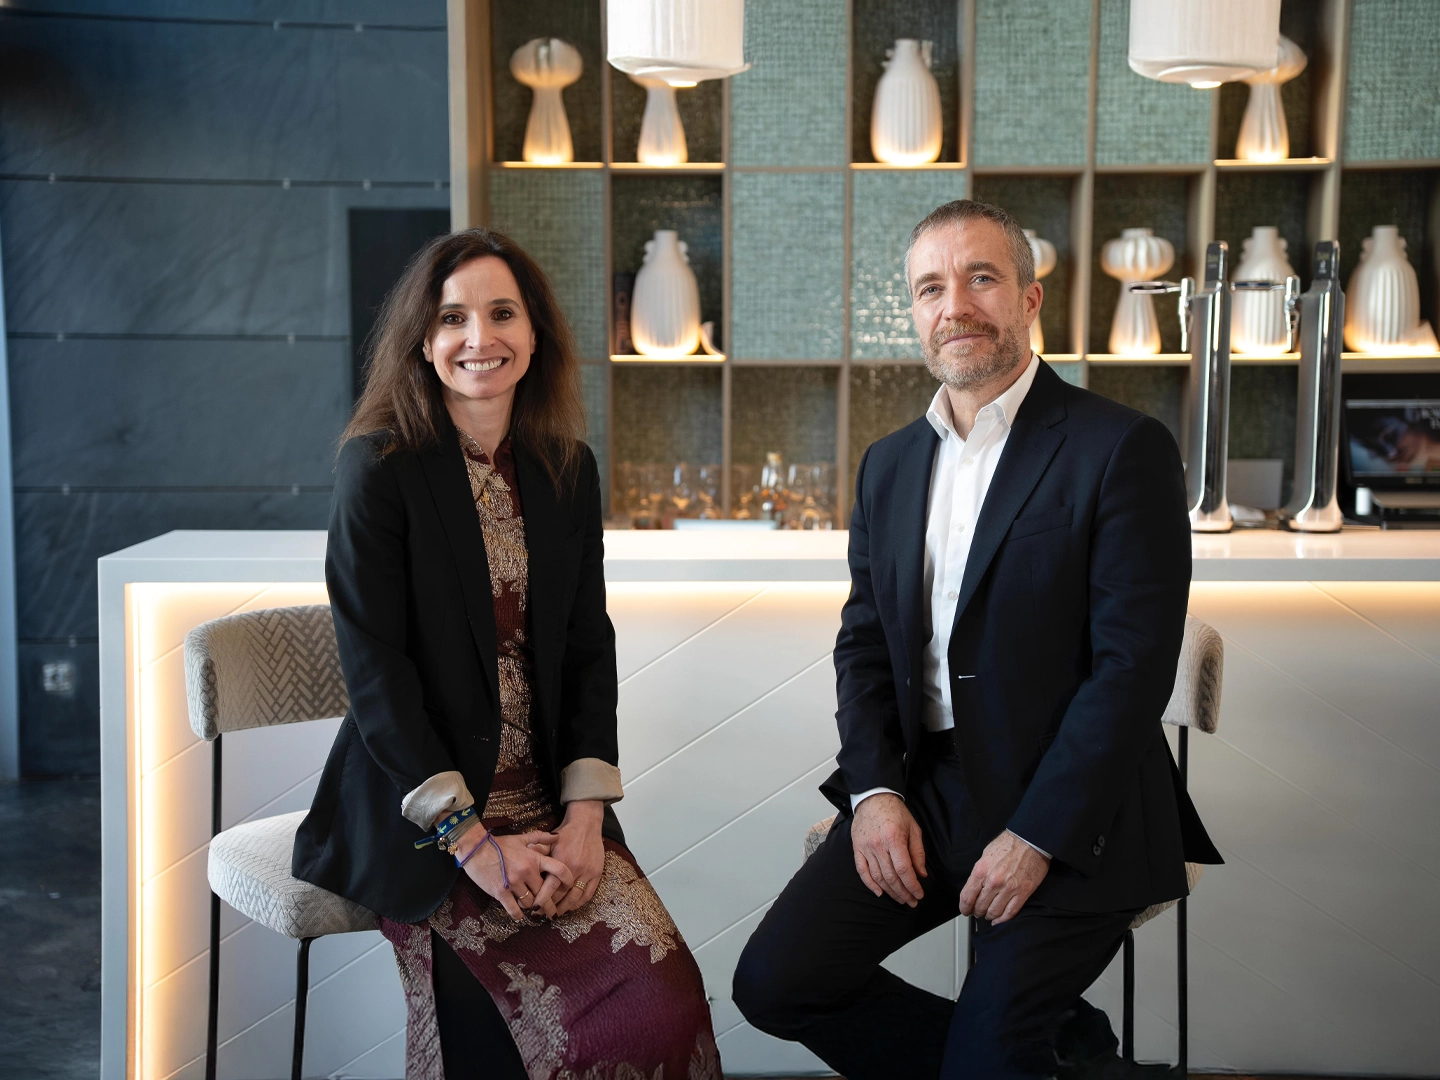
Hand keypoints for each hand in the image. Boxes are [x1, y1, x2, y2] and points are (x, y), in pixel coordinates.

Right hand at [454, 827, 572, 918]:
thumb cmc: (499, 844)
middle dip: (549, 903)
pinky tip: (519, 915)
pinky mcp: (501, 892)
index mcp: (534, 858)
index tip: (569, 888)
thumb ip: (540, 838)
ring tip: (532, 909)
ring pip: (531, 902)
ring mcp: (514, 883)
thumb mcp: (521, 838)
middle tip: (552, 912)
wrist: (475, 849)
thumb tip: (557, 837)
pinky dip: (518, 915)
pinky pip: (514, 909)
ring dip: (532, 906)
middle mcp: (527, 871)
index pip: (559, 869)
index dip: (568, 880)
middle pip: (545, 893)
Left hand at [543, 800, 605, 915]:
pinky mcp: (597, 873)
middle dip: (551, 907)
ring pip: (575, 897)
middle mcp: (575, 868)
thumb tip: (525, 854)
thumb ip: (539, 850)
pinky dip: (579, 903)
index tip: (534, 908)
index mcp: (562, 861)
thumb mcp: (551, 840)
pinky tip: (571, 906)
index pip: (550, 887)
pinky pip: (588, 894)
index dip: (542, 900)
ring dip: (565, 908)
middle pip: (562, 895)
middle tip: (542, 913)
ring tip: (556, 914)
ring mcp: (588, 872)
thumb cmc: (566, 833)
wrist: (587, 823)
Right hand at [851, 793, 927, 906]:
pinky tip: (879, 893)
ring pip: (878, 876)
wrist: (873, 798)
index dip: (912, 885)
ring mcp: (865, 848)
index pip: (904, 869)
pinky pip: (862, 871)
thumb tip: (921, 874)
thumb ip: (918, 852)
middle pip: (891, 876)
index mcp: (894, 838)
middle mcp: (878, 845)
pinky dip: (870, 884)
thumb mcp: (913, 828)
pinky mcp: (857, 848)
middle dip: (903, 892)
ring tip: (900, 899)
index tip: (919, 894)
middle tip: (912, 901)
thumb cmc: (895, 812)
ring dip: (890, 891)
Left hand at [959, 830, 1049, 924]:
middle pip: (980, 907)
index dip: (964, 907)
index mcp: (981, 871)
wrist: (1029, 840)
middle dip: (977, 912)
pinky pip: (1010, 912)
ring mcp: (1009, 888)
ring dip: (989, 916)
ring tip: (988, 914)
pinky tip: (998, 920)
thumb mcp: (985, 856)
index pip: (967, 897)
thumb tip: (974, 889)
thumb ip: (979, 873)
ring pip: (994, 912)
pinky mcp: (1023, 893)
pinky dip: (1003, 919)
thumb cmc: (1007, 845)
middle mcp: (994, 882)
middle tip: (977, 911)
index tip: (965, 910)